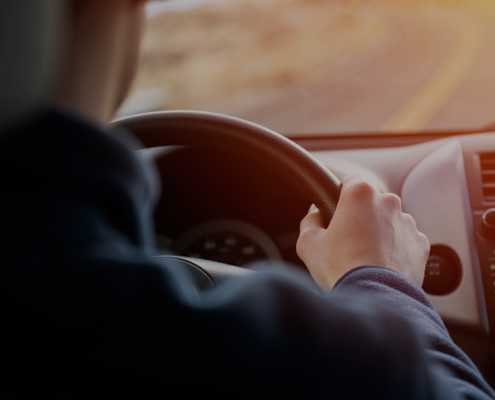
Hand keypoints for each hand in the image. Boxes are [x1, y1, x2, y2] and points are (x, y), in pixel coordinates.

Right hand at [296, 178, 429, 289]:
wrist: (374, 298)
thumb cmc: (339, 267)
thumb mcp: (308, 243)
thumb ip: (309, 221)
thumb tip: (315, 216)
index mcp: (360, 193)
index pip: (348, 182)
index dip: (337, 197)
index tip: (332, 214)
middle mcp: (389, 201)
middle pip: (369, 202)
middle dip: (359, 216)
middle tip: (345, 241)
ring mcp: (408, 223)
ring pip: (388, 221)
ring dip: (378, 232)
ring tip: (364, 258)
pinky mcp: (421, 244)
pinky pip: (404, 241)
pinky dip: (394, 250)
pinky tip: (380, 267)